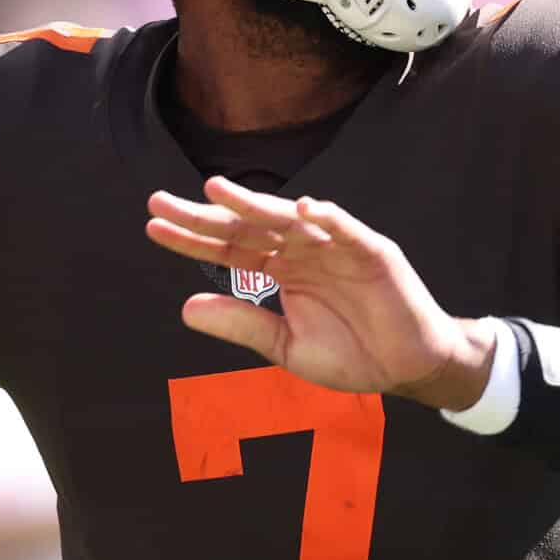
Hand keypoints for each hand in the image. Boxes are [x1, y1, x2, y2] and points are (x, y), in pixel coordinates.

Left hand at [145, 176, 495, 407]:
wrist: (407, 367)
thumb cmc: (352, 354)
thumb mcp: (286, 347)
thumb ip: (243, 324)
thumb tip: (185, 307)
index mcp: (282, 270)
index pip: (228, 249)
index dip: (191, 238)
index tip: (153, 227)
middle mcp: (303, 250)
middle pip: (247, 226)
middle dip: (204, 214)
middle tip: (160, 201)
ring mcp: (336, 246)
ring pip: (287, 220)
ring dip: (253, 204)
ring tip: (215, 191)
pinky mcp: (372, 251)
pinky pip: (345, 229)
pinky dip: (326, 217)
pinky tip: (299, 210)